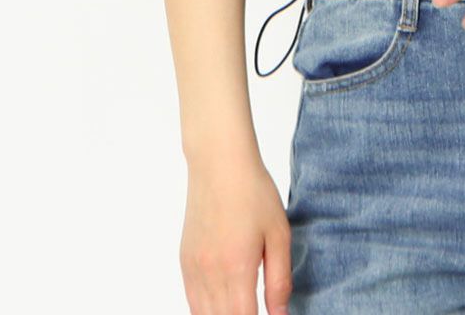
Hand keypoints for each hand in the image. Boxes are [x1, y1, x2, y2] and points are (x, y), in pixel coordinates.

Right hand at [180, 155, 292, 314]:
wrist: (219, 163)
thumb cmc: (254, 192)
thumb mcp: (279, 233)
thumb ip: (280, 279)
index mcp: (237, 268)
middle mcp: (211, 274)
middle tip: (257, 309)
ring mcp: (194, 269)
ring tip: (243, 308)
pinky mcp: (185, 261)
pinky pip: (192, 300)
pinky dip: (206, 310)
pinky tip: (221, 306)